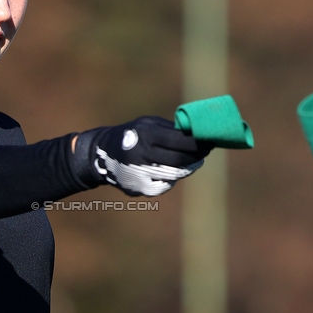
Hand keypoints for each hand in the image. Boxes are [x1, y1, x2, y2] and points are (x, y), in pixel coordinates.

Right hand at [74, 117, 212, 196]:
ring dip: (188, 167)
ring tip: (194, 160)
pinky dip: (172, 177)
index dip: (199, 143)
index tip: (210, 140)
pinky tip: (172, 170)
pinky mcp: (140, 189)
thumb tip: (199, 136)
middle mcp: (142, 155)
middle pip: (181, 160)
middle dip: (197, 156)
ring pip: (176, 174)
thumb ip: (172, 129)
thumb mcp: (148, 124)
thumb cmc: (133, 134)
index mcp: (145, 135)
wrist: (102, 154)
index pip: (181, 141)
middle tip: (206, 151)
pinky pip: (165, 185)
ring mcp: (141, 174)